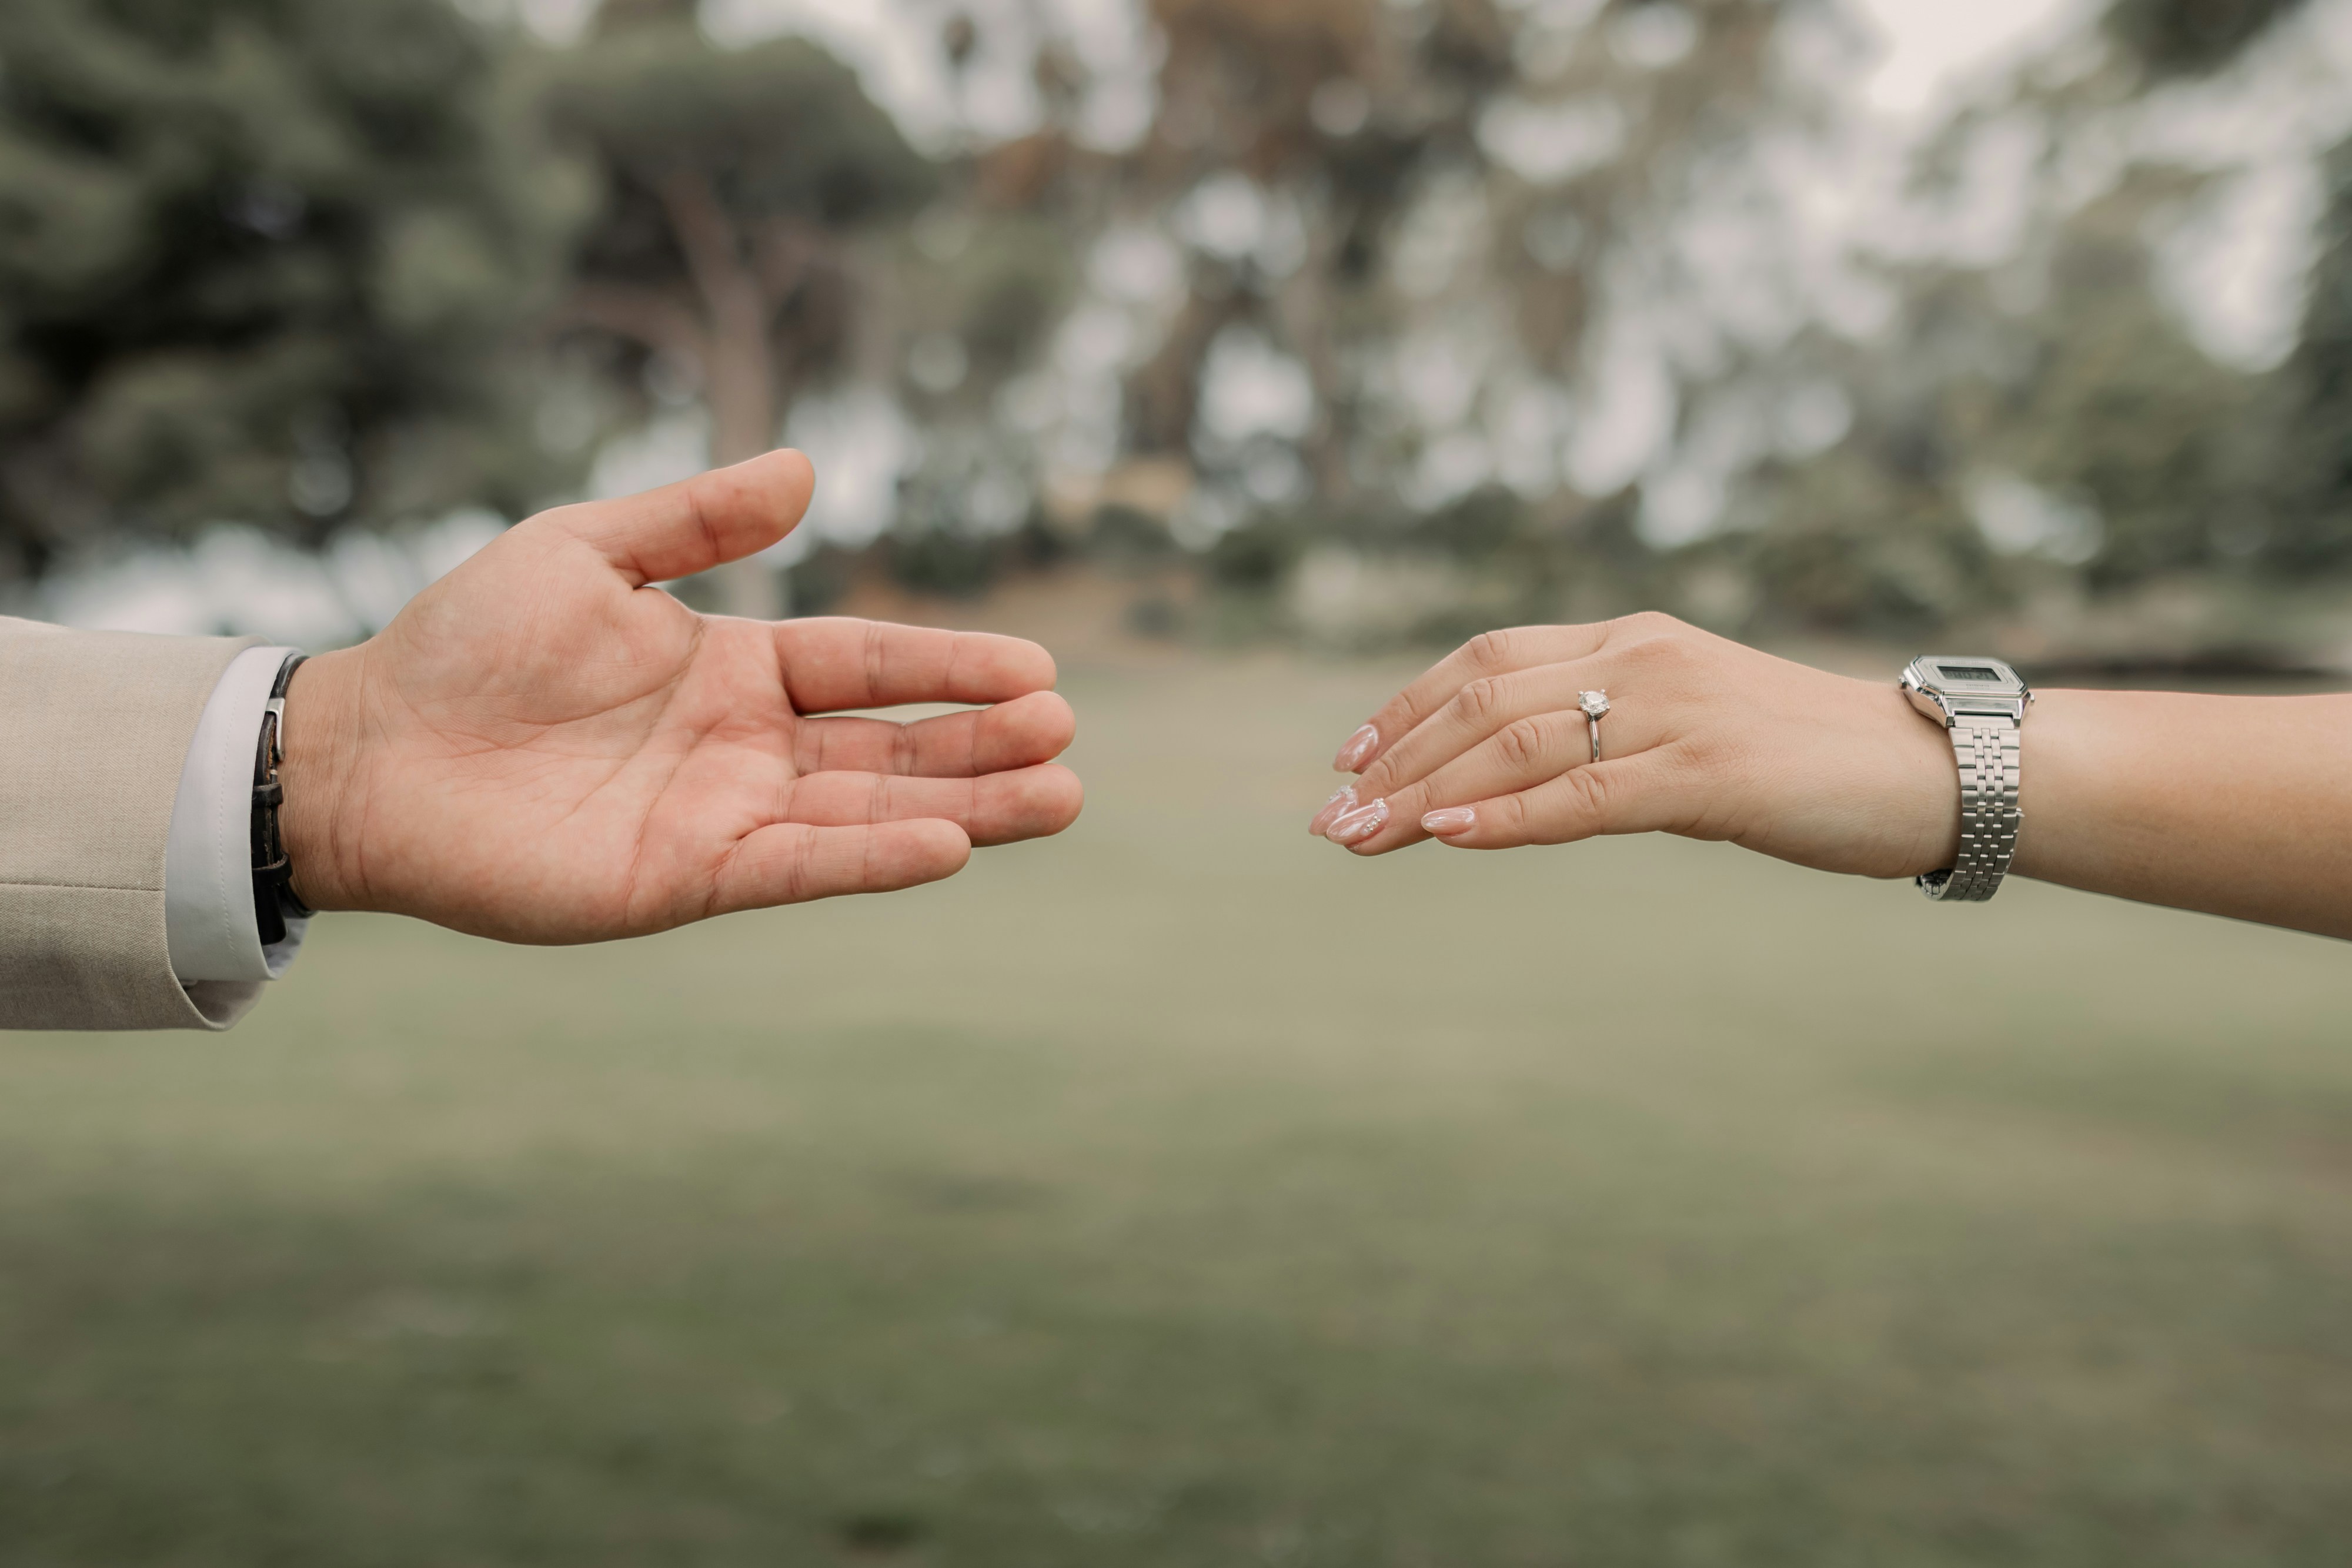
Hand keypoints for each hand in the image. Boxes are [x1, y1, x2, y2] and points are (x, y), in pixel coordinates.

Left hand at [279, 450, 1082, 942]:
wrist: (369, 751)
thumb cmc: (465, 643)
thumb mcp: (583, 551)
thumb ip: (695, 519)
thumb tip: (807, 469)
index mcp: (733, 667)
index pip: (868, 663)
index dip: (951, 665)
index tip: (1037, 669)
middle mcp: (746, 748)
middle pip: (893, 745)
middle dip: (983, 743)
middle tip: (1069, 737)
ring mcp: (724, 817)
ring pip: (870, 812)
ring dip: (965, 807)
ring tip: (1059, 797)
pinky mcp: (686, 880)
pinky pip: (799, 867)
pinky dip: (872, 858)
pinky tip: (948, 846)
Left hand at [1309, 613, 1960, 878]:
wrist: (1930, 768)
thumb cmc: (1807, 759)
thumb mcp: (1688, 730)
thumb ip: (1608, 735)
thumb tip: (1516, 779)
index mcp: (1633, 641)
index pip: (1487, 660)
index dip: (1407, 707)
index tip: (1349, 761)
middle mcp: (1641, 660)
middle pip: (1481, 700)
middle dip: (1395, 762)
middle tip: (1330, 818)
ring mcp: (1674, 713)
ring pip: (1516, 746)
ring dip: (1426, 796)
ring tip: (1360, 838)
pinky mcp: (1709, 775)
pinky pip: (1585, 796)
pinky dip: (1509, 818)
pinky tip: (1448, 839)